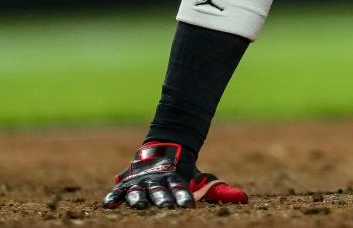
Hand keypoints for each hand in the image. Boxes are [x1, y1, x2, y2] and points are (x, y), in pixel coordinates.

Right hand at [102, 141, 247, 208]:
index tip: (187, 207)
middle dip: (162, 198)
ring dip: (138, 198)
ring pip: (139, 190)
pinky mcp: (128, 181)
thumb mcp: (200, 179)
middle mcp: (159, 179)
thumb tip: (244, 199)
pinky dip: (114, 196)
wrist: (166, 145)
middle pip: (160, 190)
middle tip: (165, 206)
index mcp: (177, 178)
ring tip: (139, 205)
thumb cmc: (184, 171)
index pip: (181, 189)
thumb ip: (219, 190)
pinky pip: (119, 190)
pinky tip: (108, 204)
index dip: (183, 197)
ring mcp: (142, 179)